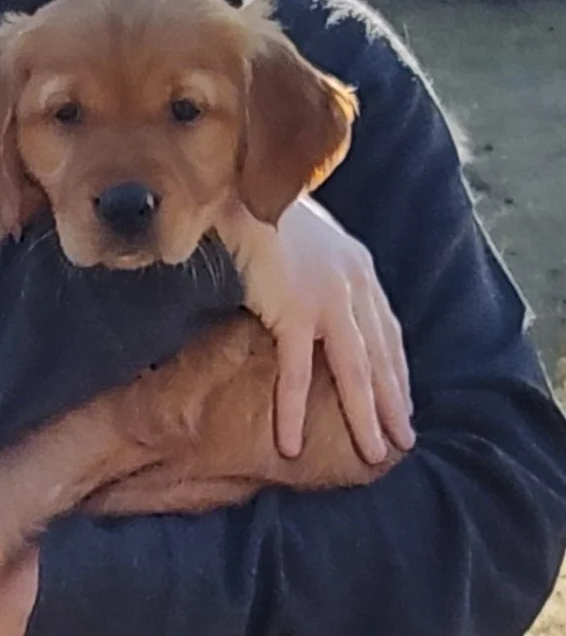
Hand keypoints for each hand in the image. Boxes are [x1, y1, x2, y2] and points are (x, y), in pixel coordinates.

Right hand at [223, 199, 413, 463]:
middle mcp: (353, 283)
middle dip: (394, 402)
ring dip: (365, 416)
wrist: (233, 182)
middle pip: (381, 356)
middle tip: (402, 441)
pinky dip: (294, 411)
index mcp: (355, 265)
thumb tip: (300, 286)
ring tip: (373, 453)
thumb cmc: (254, 203)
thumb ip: (311, 263)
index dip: (395, 369)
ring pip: (354, 371)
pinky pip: (296, 372)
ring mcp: (328, 298)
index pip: (386, 328)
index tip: (401, 401)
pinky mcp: (295, 310)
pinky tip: (291, 443)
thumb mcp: (300, 234)